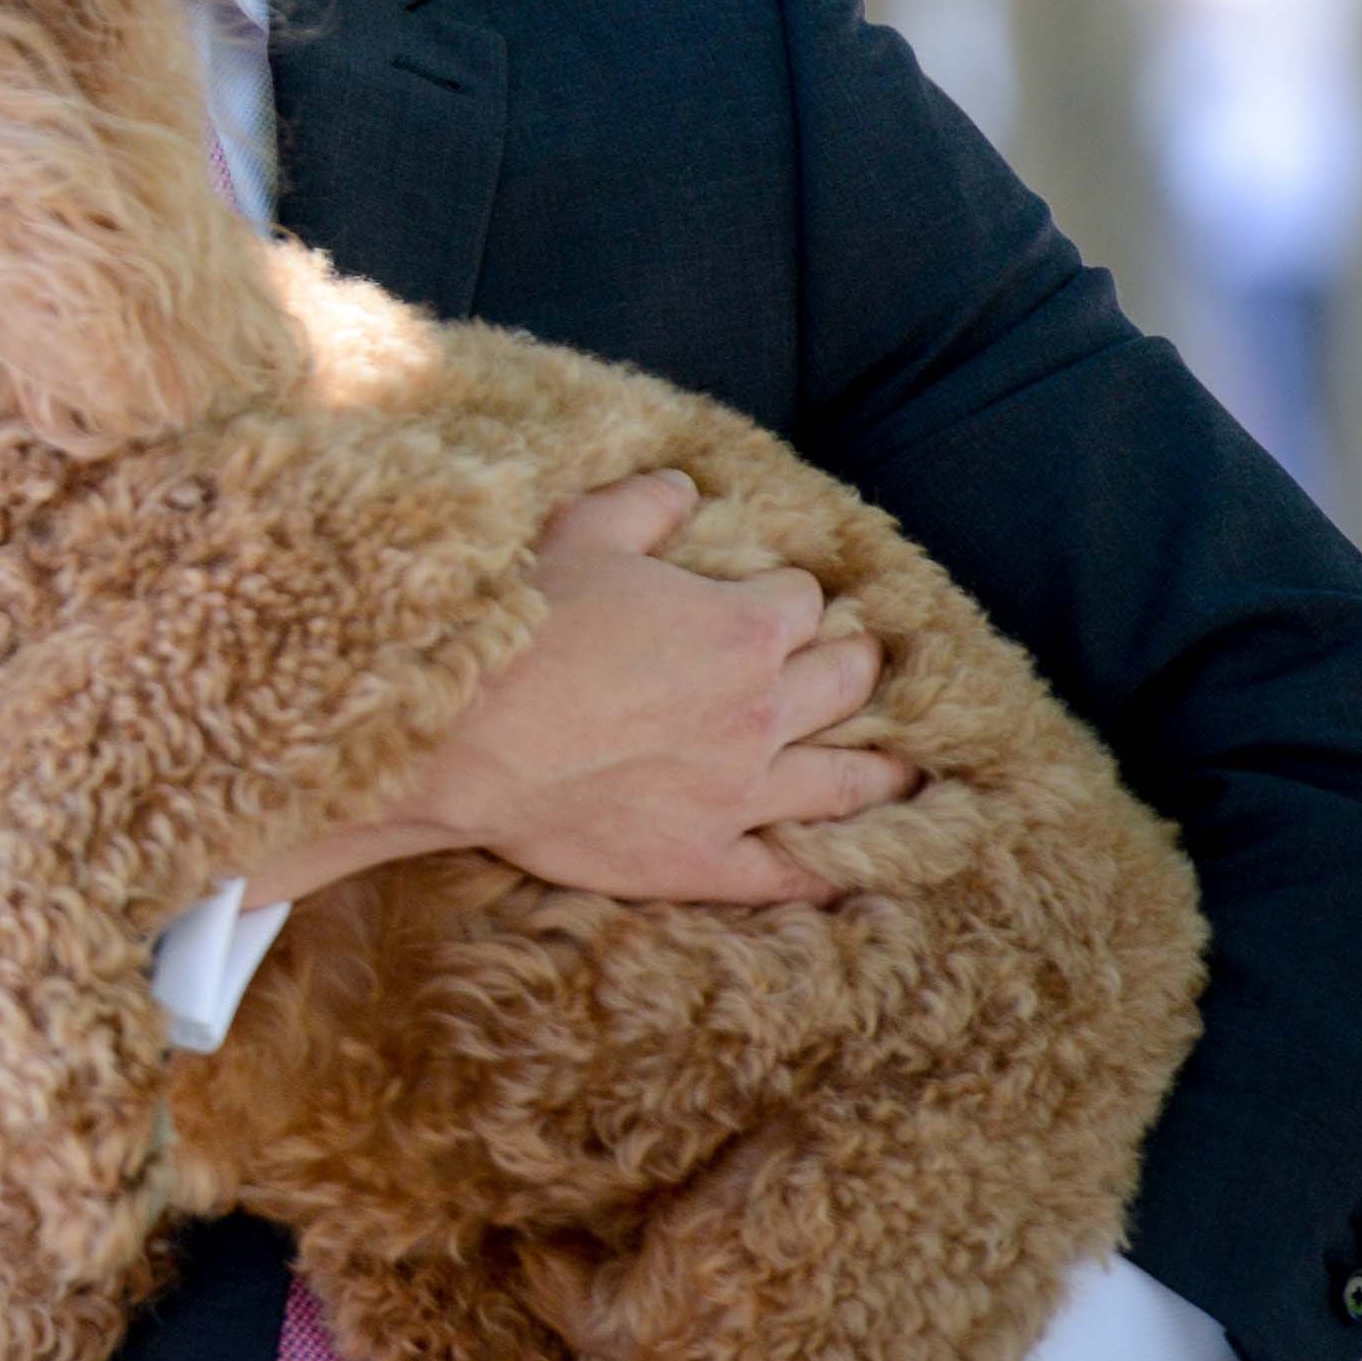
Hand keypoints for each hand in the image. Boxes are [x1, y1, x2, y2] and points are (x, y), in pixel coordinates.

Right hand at [253, 473, 908, 907]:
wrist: (460, 735)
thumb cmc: (519, 627)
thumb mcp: (579, 537)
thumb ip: (641, 506)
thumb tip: (682, 486)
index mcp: (742, 628)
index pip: (803, 602)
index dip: (788, 597)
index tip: (773, 601)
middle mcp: (760, 710)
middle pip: (844, 682)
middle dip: (850, 668)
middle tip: (849, 670)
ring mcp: (738, 792)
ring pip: (844, 780)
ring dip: (879, 771)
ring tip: (901, 772)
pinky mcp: (702, 859)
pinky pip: (785, 875)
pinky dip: (821, 872)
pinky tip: (843, 873)